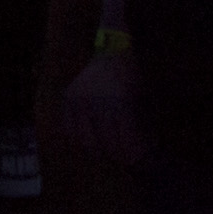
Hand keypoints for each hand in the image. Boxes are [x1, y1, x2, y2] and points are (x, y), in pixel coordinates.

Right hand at [61, 48, 148, 168]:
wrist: (110, 50)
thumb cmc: (130, 77)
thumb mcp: (142, 99)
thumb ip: (143, 126)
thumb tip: (145, 153)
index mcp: (121, 103)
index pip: (126, 143)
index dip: (133, 157)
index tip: (137, 162)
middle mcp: (98, 103)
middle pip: (108, 146)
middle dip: (118, 157)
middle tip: (124, 159)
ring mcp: (80, 101)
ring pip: (87, 142)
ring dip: (98, 152)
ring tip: (107, 151)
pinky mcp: (67, 99)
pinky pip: (68, 130)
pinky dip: (77, 141)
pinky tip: (88, 141)